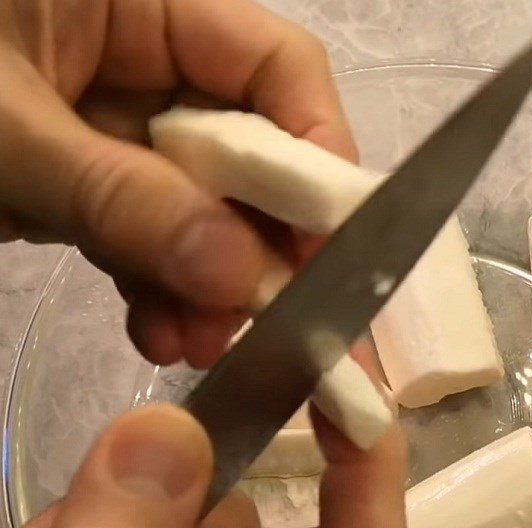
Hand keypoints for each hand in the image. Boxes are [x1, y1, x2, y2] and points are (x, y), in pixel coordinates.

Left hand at [0, 0, 356, 368]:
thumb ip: (119, 197)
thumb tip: (237, 274)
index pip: (276, 66)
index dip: (317, 153)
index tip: (331, 248)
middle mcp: (140, 57)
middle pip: (246, 153)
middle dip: (256, 245)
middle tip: (266, 322)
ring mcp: (110, 126)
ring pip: (198, 211)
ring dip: (206, 286)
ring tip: (199, 346)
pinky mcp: (82, 181)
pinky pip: (145, 237)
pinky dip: (157, 290)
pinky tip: (159, 336)